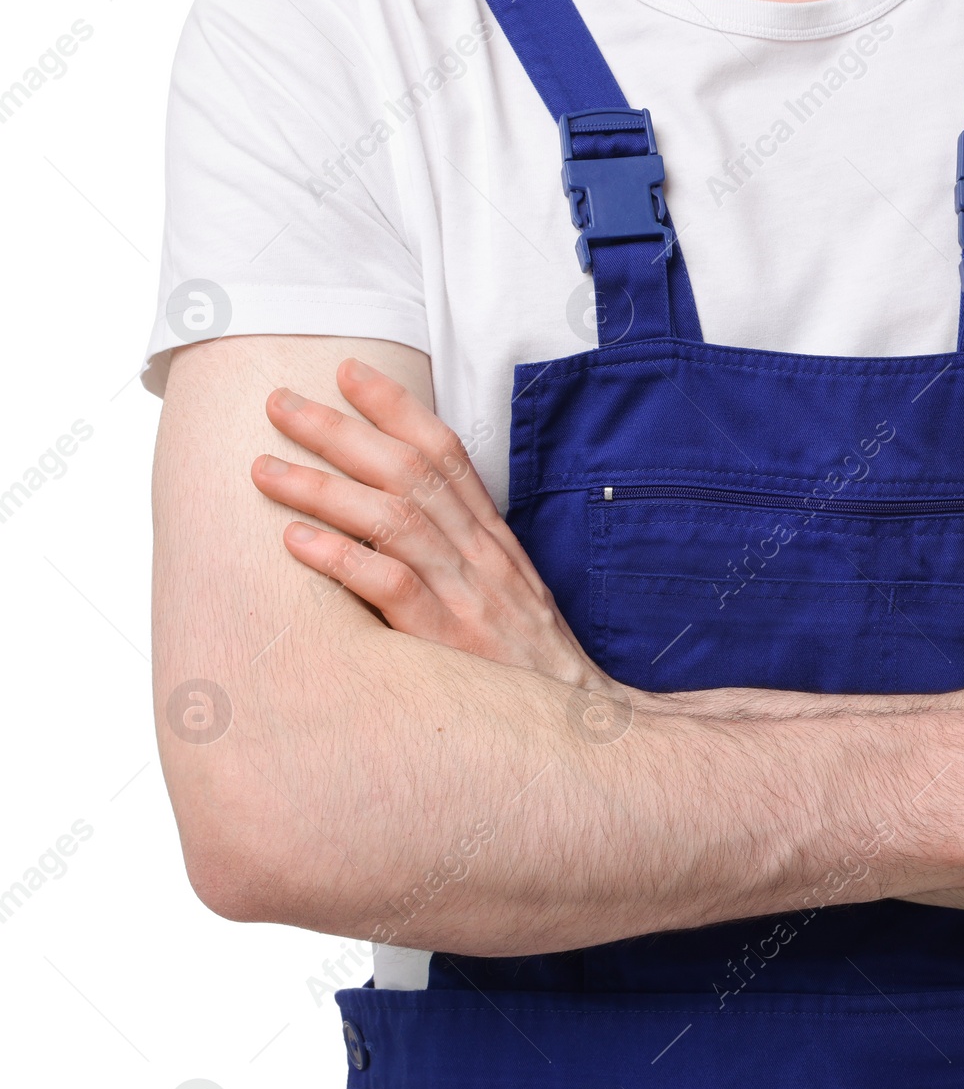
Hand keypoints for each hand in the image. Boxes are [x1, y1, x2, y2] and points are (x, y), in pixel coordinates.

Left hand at [251, 359, 608, 689]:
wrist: (574, 717)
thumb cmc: (524, 659)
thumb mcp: (506, 590)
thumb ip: (459, 549)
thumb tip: (394, 512)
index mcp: (493, 537)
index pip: (446, 452)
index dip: (396, 406)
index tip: (347, 371)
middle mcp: (481, 554)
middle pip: (408, 471)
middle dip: (340, 430)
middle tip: (281, 403)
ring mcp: (467, 594)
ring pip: (393, 518)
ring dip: (323, 487)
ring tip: (265, 469)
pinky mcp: (449, 640)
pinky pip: (391, 586)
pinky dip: (342, 557)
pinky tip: (296, 541)